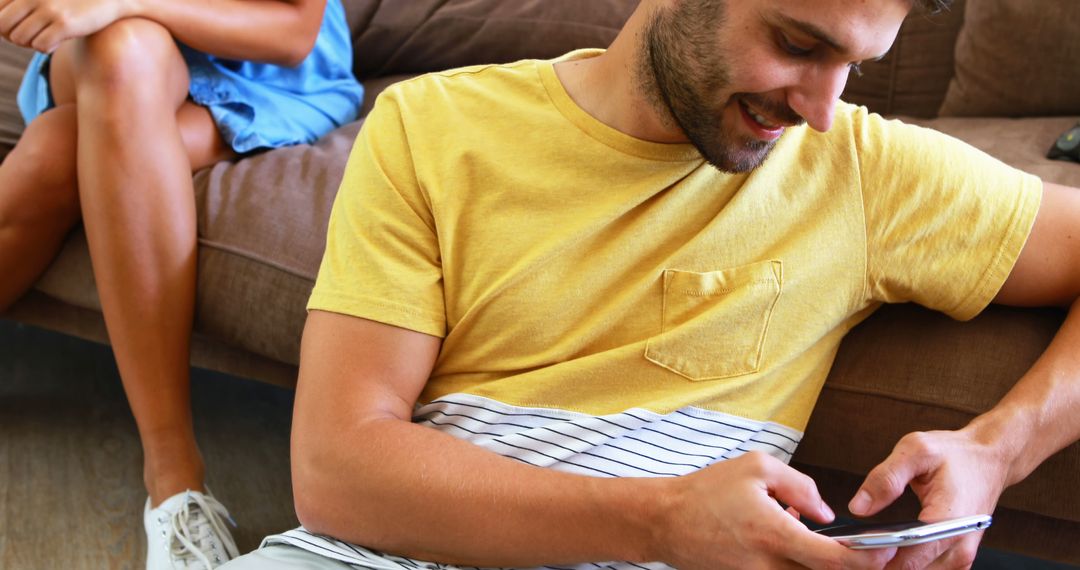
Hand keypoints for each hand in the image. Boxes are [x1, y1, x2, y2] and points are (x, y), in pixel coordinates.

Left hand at [0, 0, 136, 51]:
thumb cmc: (70, 0)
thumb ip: (22, 6)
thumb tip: (2, 30)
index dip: (4, 25)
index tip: (20, 25)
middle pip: (2, 27)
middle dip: (12, 36)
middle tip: (30, 36)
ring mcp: (49, 10)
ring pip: (19, 38)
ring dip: (29, 43)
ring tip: (44, 38)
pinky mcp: (65, 25)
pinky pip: (40, 46)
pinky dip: (45, 48)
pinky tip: (56, 42)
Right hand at [656, 452, 896, 569]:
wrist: (665, 521)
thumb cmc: (707, 491)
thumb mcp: (756, 468)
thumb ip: (800, 487)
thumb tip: (827, 514)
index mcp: (773, 533)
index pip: (833, 559)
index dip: (866, 558)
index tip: (885, 549)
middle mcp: (767, 565)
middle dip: (849, 563)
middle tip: (867, 547)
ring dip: (819, 561)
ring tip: (812, 536)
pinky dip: (796, 562)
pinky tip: (788, 540)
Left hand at [848, 429, 1006, 568]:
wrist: (990, 459)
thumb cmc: (955, 454)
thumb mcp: (916, 449)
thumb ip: (886, 478)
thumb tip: (858, 507)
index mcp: (948, 521)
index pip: (907, 561)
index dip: (873, 560)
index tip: (850, 549)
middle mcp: (958, 546)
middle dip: (878, 563)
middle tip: (852, 547)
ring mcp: (960, 556)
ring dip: (890, 565)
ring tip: (865, 548)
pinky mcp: (957, 557)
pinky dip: (905, 565)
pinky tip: (885, 550)